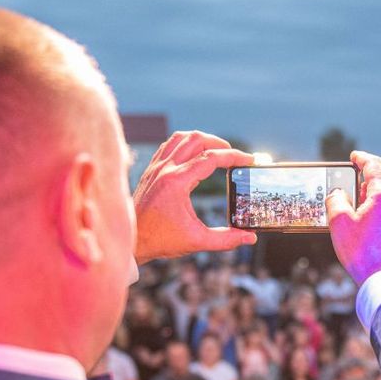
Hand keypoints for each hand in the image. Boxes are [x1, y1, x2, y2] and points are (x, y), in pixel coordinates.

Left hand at [133, 131, 256, 262]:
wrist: (131, 242)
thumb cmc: (160, 240)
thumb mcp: (197, 241)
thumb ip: (226, 239)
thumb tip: (249, 238)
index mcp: (177, 182)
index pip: (211, 158)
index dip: (234, 156)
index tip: (248, 160)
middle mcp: (165, 169)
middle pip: (197, 139)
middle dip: (220, 144)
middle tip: (235, 156)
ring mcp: (156, 168)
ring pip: (181, 137)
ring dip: (202, 140)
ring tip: (217, 150)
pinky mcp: (151, 170)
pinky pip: (169, 145)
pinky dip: (185, 143)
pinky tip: (194, 154)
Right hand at [325, 151, 380, 284]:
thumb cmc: (363, 253)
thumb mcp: (339, 223)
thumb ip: (336, 200)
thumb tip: (338, 193)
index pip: (374, 165)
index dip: (362, 158)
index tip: (355, 157)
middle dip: (372, 180)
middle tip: (356, 190)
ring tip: (364, 211)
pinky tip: (377, 228)